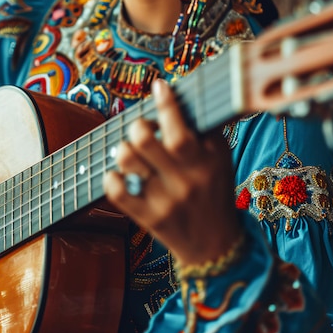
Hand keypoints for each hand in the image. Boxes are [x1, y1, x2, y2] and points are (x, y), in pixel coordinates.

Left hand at [103, 79, 240, 265]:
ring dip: (123, 148)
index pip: (180, 131)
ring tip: (130, 150)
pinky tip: (120, 174)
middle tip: (141, 128)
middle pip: (146, 141)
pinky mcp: (148, 219)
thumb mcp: (221, 160)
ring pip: (128, 161)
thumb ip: (205, 130)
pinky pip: (116, 192)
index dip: (166, 105)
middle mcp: (185, 180)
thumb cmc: (214, 191)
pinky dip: (111, 177)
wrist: (215, 246)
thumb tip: (184, 95)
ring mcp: (164, 201)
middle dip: (138, 125)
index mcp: (206, 162)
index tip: (159, 86)